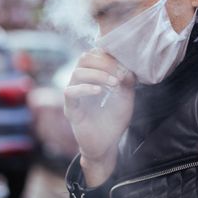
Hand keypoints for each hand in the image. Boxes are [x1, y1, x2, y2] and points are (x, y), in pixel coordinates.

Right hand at [64, 49, 134, 185]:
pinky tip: (99, 91)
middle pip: (84, 58)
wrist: (108, 144)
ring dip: (98, 75)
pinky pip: (70, 92)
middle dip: (104, 63)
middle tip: (119, 74)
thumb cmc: (115, 118)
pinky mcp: (70, 109)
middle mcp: (80, 81)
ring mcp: (74, 94)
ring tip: (114, 83)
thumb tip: (126, 66)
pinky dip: (85, 88)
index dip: (110, 56)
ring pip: (77, 72)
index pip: (95, 54)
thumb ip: (126, 80)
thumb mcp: (126, 95)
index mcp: (93, 75)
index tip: (125, 67)